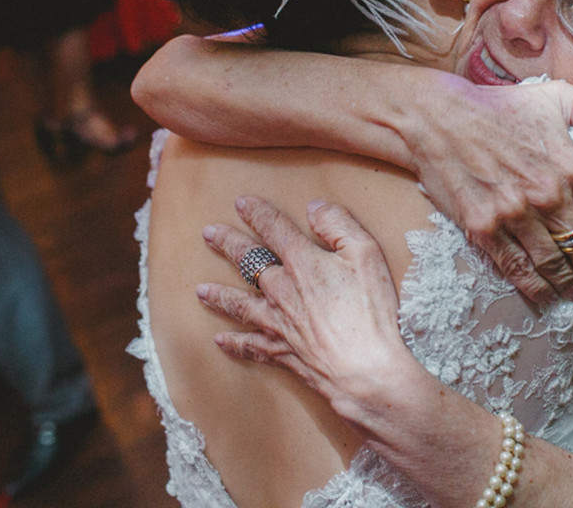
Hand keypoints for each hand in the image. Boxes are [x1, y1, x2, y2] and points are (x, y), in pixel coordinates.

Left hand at [196, 197, 408, 406]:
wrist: (364, 369)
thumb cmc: (371, 311)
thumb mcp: (366, 254)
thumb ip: (339, 224)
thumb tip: (314, 207)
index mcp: (302, 262)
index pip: (274, 229)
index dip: (257, 213)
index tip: (242, 204)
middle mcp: (282, 290)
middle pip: (248, 262)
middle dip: (228, 245)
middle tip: (209, 235)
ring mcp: (278, 323)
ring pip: (240, 305)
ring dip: (219, 295)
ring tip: (200, 290)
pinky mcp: (282, 352)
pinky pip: (250, 346)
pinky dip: (234, 343)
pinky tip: (220, 340)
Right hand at [404, 78, 572, 304]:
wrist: (437, 116)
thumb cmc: (498, 106)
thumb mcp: (556, 94)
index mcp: (569, 166)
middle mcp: (546, 195)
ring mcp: (513, 214)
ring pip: (552, 263)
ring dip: (570, 285)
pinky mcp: (483, 227)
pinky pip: (515, 267)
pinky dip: (534, 288)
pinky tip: (545, 297)